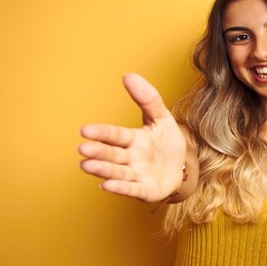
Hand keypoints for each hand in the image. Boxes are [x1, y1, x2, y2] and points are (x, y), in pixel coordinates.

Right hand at [78, 73, 186, 201]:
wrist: (183, 167)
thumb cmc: (167, 143)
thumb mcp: (162, 118)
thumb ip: (148, 98)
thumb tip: (128, 75)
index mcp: (133, 140)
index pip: (115, 135)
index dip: (102, 133)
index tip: (85, 130)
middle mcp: (131, 158)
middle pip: (113, 155)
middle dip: (99, 152)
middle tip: (83, 149)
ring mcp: (137, 175)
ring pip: (118, 172)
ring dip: (104, 170)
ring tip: (87, 165)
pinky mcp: (147, 191)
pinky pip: (133, 189)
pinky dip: (121, 188)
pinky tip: (107, 185)